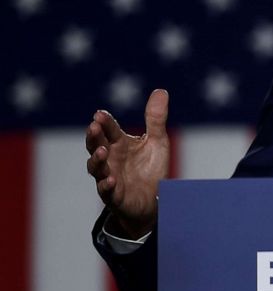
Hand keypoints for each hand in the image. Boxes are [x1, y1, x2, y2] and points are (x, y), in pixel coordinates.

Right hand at [85, 89, 169, 237]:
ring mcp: (108, 176)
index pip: (109, 129)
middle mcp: (109, 158)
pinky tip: (111, 180)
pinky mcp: (113, 195)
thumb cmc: (151, 168)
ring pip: (96, 167)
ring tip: (102, 152)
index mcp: (118, 143)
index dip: (105, 122)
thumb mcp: (157, 141)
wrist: (153, 200)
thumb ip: (156, 119)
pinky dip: (106, 185)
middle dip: (93, 137)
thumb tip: (160, 90)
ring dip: (97, 160)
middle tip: (93, 126)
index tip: (99, 114)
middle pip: (95, 145)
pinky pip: (106, 191)